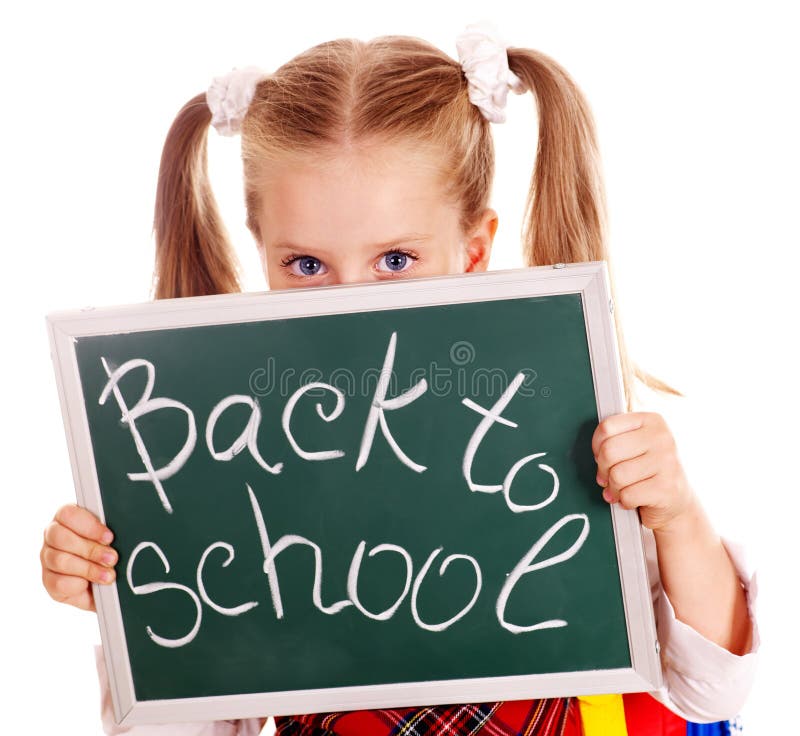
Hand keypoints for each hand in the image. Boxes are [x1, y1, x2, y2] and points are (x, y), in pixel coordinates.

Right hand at [41, 504, 116, 611]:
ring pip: (59, 560)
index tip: (109, 537)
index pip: (67, 514)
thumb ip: (109, 533)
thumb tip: (120, 532)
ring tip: (108, 574)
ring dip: (88, 568)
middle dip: (90, 549)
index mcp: (66, 518)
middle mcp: (52, 536)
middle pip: (60, 537)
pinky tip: (91, 584)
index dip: (89, 526)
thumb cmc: (107, 552)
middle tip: (112, 558)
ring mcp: (47, 558)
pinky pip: (58, 582)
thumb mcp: (111, 539)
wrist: (106, 584)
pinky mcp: (48, 581)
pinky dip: (79, 584)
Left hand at [592, 412, 694, 530]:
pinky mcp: (667, 488)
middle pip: (609, 451)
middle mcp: (662, 438)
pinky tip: (633, 499)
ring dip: (613, 488)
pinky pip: (628, 495)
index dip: (597, 446)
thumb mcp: (635, 445)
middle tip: (607, 478)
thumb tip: (596, 454)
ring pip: (617, 476)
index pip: (607, 427)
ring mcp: (667, 462)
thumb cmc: (648, 470)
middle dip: (603, 470)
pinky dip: (625, 501)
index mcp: (651, 421)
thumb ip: (616, 439)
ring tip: (620, 489)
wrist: (677, 500)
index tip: (602, 456)